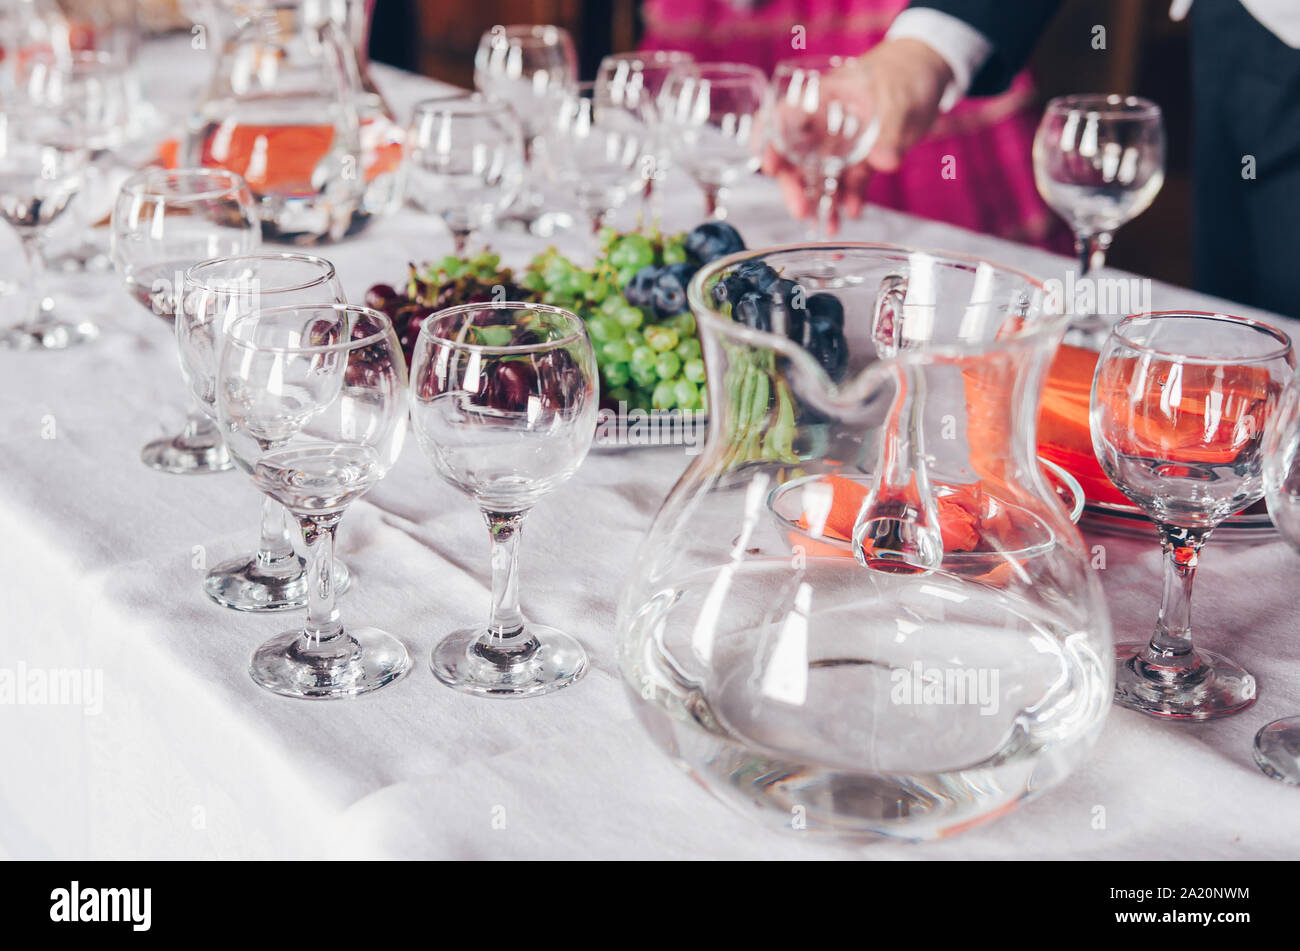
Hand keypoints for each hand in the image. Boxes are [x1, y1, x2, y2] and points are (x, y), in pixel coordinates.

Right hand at [762, 37, 953, 234]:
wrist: (930, 72)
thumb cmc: (906, 71)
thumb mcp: (899, 97)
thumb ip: (890, 130)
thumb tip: (884, 162)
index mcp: (821, 98)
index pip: (782, 118)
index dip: (769, 142)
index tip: (769, 167)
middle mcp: (825, 124)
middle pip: (796, 156)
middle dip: (795, 187)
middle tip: (801, 210)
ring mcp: (843, 143)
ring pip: (821, 176)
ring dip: (822, 202)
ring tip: (829, 227)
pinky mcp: (863, 158)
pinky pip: (850, 182)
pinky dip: (850, 198)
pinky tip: (853, 213)